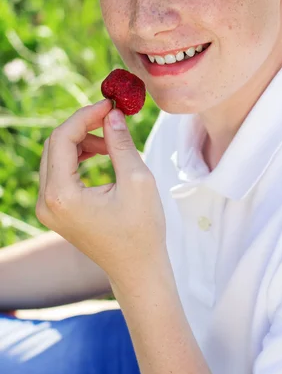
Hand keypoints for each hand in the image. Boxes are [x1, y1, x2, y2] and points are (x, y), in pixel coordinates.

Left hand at [36, 99, 166, 283]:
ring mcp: (48, 208)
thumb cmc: (142, 229)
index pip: (62, 138)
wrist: (137, 269)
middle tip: (112, 117)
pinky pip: (59, 171)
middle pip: (54, 145)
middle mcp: (46, 201)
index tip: (110, 104)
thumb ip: (120, 143)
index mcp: (62, 195)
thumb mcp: (137, 180)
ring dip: (81, 141)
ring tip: (112, 142)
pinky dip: (78, 156)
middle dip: (83, 126)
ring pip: (55, 156)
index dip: (85, 116)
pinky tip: (103, 155)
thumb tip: (112, 113)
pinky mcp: (55, 210)